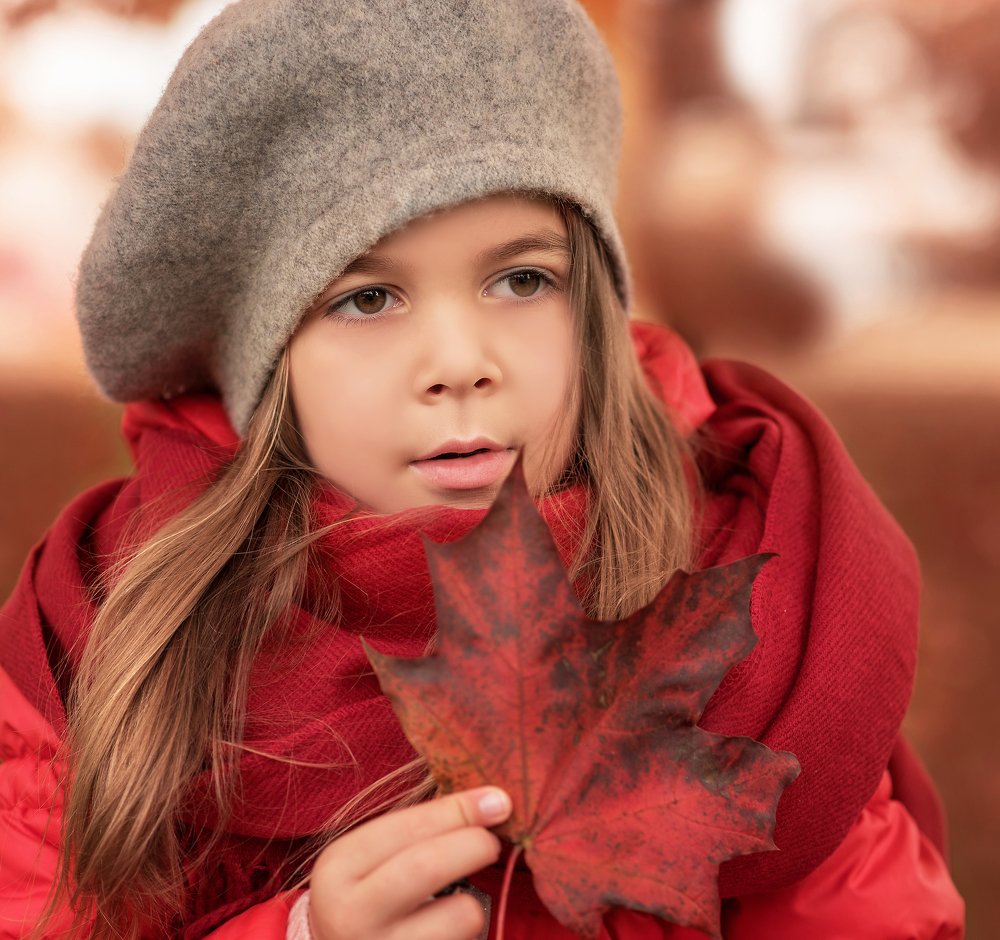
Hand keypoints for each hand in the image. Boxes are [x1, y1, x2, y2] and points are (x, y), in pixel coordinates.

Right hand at [308, 786, 511, 939]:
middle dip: (474, 845)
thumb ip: (421, 827)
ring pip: (459, 915)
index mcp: (340, 865)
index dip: (459, 809)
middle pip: (429, 866)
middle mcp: (351, 911)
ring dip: (472, 903)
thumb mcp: (372, 855)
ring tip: (459, 902)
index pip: (409, 826)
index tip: (496, 799)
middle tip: (492, 842)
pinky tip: (446, 930)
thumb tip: (491, 801)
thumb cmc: (366, 891)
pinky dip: (463, 933)